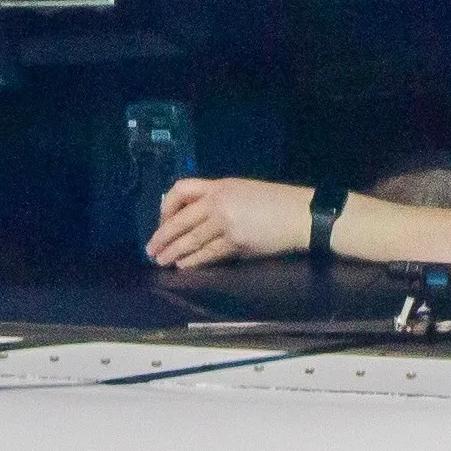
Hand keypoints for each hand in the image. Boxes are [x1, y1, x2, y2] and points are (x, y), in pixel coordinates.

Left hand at [146, 175, 308, 270]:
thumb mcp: (244, 192)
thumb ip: (221, 201)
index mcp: (219, 185)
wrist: (301, 214)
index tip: (162, 220)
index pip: (181, 189)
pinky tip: (183, 265)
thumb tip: (200, 220)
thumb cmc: (277, 204)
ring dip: (173, 251)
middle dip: (162, 235)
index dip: (166, 206)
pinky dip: (193, 260)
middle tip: (150, 249)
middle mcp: (218, 201)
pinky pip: (208, 253)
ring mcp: (226, 221)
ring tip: (161, 261)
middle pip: (181, 218)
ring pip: (191, 238)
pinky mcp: (236, 241)